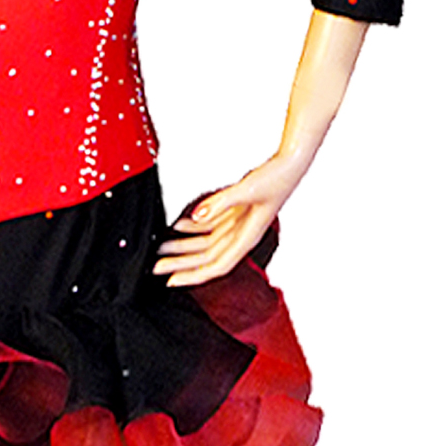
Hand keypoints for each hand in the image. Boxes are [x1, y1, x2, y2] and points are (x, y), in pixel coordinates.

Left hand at [153, 151, 308, 286]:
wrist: (290, 164)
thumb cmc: (276, 178)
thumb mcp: (247, 189)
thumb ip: (220, 203)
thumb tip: (196, 217)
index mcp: (247, 237)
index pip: (216, 265)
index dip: (193, 275)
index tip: (171, 281)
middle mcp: (241, 235)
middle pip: (206, 257)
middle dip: (180, 263)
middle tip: (155, 267)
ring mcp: (237, 225)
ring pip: (205, 243)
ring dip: (182, 246)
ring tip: (160, 247)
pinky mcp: (235, 212)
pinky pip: (210, 226)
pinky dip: (192, 227)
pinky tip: (177, 226)